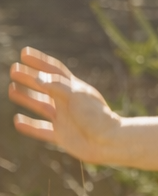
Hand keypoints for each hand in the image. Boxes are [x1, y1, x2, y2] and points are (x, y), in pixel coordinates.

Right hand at [8, 48, 121, 163]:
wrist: (108, 142)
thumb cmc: (96, 116)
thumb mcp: (76, 96)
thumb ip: (57, 86)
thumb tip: (37, 78)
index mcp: (74, 89)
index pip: (54, 70)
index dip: (40, 61)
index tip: (24, 53)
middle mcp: (68, 102)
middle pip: (44, 87)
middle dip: (29, 77)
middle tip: (13, 69)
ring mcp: (64, 119)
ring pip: (40, 106)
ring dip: (26, 98)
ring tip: (11, 89)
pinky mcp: (62, 136)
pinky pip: (41, 130)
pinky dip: (29, 126)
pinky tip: (17, 120)